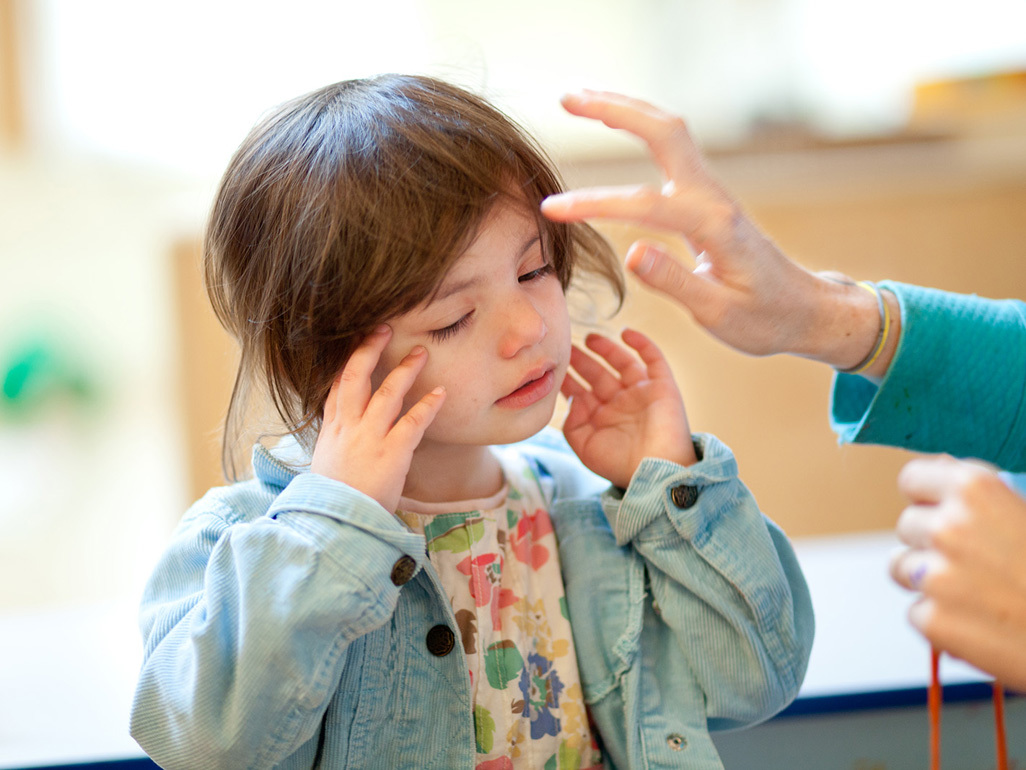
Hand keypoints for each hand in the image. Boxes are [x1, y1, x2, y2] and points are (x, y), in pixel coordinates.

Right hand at [310, 325, 445, 512]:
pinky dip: (428, 406)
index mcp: (331, 431)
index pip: (336, 386)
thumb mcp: (325, 467)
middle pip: (356, 377)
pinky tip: (441, 394)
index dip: (347, 360)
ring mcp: (369, 438)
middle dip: (369, 349)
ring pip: (387, 393)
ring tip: (422, 353)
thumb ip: (336, 446)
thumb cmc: (332, 501)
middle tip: (384, 327)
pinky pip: (413, 423)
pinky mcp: (392, 454)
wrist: (334, 526)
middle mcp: (348, 428)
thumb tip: (342, 440)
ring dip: (406, 370)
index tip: (358, 341)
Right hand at [541, 90, 876, 366]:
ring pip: (668, 132)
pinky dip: (639, 126)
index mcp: (715, 226)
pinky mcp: (707, 197)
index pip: (644, 205)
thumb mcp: (720, 314)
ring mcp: (711, 193)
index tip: (553, 210)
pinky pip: (671, 148)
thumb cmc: (765, 318)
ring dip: (625, 109)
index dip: (594, 203)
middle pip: (664, 133)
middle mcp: (713, 198)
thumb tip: (632, 252)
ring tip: (580, 98)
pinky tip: (617, 121)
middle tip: (567, 99)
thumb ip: (675, 282)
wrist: (804, 309)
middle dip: (615, 111)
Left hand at [560, 328, 695, 488]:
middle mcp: (620, 403)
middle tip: (566, 346)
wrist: (656, 471)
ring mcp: (641, 393)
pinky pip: (653, 358)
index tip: (551, 365)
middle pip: (598, 374)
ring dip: (606, 348)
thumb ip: (572, 424)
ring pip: (622, 362)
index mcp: (602, 418)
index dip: (567, 378)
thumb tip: (573, 398)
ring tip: (590, 338)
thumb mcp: (585, 448)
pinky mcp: (662, 386)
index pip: (581, 391)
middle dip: (582, 360)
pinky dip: (642, 343)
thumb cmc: (620, 465)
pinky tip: (625, 333)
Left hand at [889, 456, 1025, 690]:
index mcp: (976, 490)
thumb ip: (984, 494)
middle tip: (974, 563)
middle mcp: (949, 528)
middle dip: (930, 542)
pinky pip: (917, 612)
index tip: (940, 510)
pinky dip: (941, 622)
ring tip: (977, 594)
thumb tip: (943, 467)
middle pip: (907, 526)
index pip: (913, 479)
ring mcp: (937, 576)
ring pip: (902, 568)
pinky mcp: (935, 621)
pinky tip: (982, 625)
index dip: (927, 498)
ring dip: (927, 580)